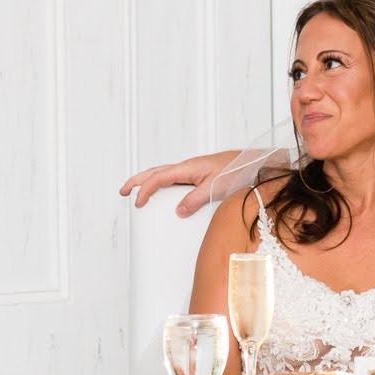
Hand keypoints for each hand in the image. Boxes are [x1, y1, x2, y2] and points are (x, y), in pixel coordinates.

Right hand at [120, 150, 237, 216]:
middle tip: (122, 191)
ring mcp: (192, 171)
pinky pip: (174, 179)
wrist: (252, 163)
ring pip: (163, 174)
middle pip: (155, 172)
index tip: (137, 202)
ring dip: (148, 182)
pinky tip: (166, 195)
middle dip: (137, 181)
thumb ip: (195, 199)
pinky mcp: (198, 175)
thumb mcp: (215, 188)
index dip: (145, 190)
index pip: (158, 178)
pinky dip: (163, 185)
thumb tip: (178, 211)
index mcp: (187, 168)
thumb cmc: (237, 171)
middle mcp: (187, 167)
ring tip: (139, 193)